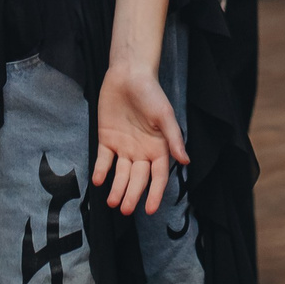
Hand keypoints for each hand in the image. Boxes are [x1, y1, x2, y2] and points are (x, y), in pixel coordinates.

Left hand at [92, 61, 187, 215]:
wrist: (128, 74)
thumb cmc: (151, 93)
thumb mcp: (165, 115)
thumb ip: (174, 139)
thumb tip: (186, 161)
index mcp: (159, 148)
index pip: (158, 177)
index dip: (156, 193)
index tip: (150, 209)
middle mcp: (141, 152)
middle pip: (137, 179)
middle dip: (132, 195)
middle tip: (125, 209)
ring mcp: (123, 147)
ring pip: (120, 174)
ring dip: (117, 188)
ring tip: (112, 202)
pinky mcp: (107, 139)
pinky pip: (104, 159)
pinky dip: (101, 170)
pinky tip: (98, 180)